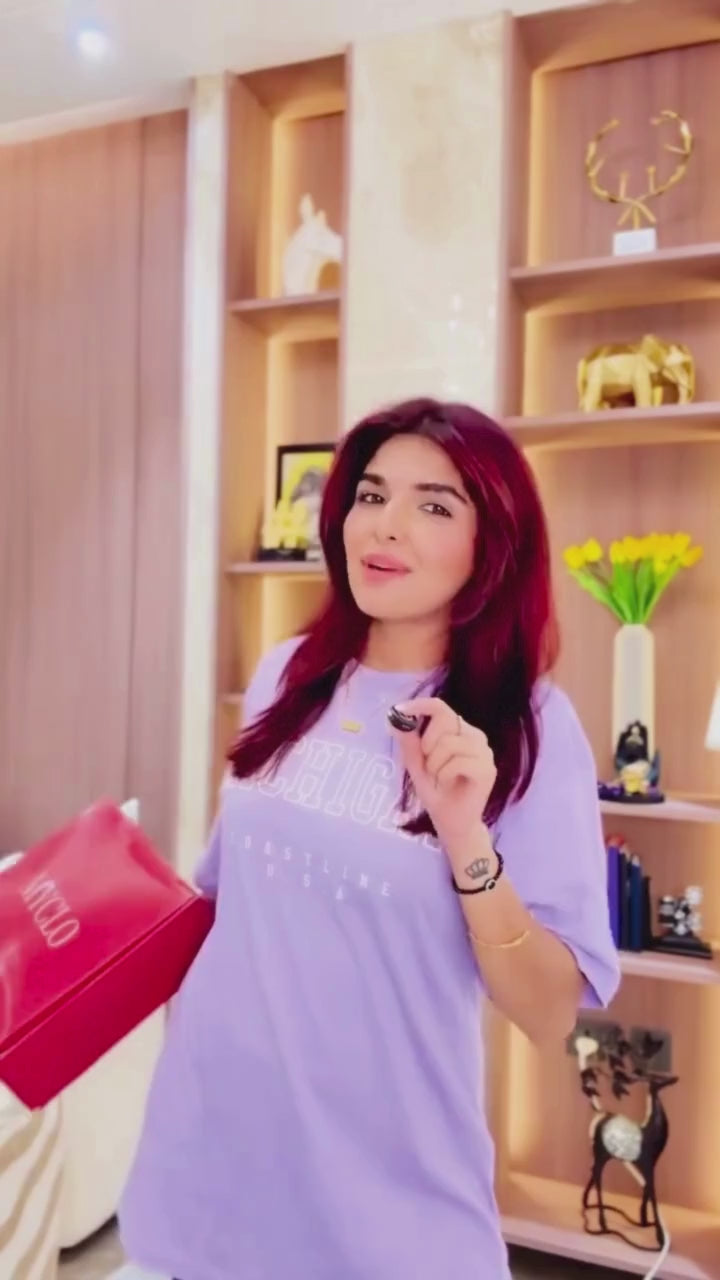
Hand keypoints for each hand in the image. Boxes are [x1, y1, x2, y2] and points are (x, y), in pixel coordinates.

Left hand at [389, 697, 496, 845]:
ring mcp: (484, 752)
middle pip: (443, 720)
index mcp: (459, 731)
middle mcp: (474, 736)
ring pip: (449, 743)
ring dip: (435, 764)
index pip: (440, 707)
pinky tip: (449, 783)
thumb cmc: (436, 792)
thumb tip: (396, 719)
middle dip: (427, 744)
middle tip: (429, 766)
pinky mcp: (487, 769)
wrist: (452, 822)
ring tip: (440, 778)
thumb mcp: (416, 765)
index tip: (399, 709)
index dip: (420, 705)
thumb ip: (409, 742)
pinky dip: (445, 774)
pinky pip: (457, 762)